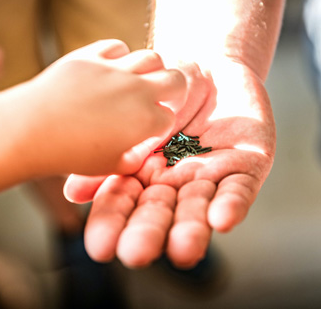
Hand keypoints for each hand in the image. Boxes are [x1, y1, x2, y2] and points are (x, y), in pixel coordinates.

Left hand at [15, 39, 187, 176]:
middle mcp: (137, 90)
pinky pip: (117, 47)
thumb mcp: (108, 166)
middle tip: (163, 98)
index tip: (151, 130)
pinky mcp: (92, 56)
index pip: (170, 117)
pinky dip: (120, 56)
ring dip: (151, 70)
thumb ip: (132, 160)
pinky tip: (112, 68)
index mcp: (146, 120)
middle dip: (174, 91)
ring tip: (140, 81)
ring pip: (151, 58)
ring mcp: (115, 70)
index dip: (162, 125)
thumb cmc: (69, 154)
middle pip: (175, 80)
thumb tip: (141, 154)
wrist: (29, 129)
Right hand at [64, 59, 275, 267]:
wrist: (211, 65)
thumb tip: (74, 193)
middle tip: (137, 255)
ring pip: (200, 208)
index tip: (101, 249)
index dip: (113, 226)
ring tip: (183, 250)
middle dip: (149, 233)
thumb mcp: (135, 117)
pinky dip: (231, 204)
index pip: (123, 206)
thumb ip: (111, 154)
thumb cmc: (167, 93)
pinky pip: (239, 189)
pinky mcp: (247, 167)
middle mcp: (176, 185)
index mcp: (143, 176)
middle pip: (161, 214)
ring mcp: (212, 178)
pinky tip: (222, 220)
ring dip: (191, 229)